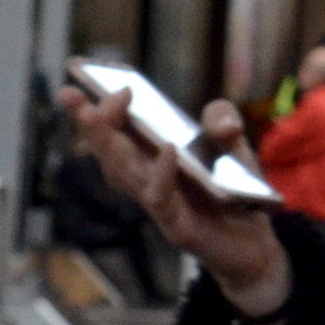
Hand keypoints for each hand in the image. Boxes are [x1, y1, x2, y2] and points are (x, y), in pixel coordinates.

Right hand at [60, 85, 290, 316]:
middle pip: (110, 151)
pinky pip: (162, 198)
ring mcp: (159, 204)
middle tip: (69, 95)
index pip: (117, 131)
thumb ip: (223, 123)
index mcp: (152, 157)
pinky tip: (164, 150)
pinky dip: (161, 174)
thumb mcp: (235, 147)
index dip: (102, 107)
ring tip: (99, 113)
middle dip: (89, 123)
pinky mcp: (177, 227)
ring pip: (124, 174)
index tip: (90, 79)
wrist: (256, 244)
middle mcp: (147, 179)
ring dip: (110, 144)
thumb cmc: (235, 194)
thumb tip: (221, 123)